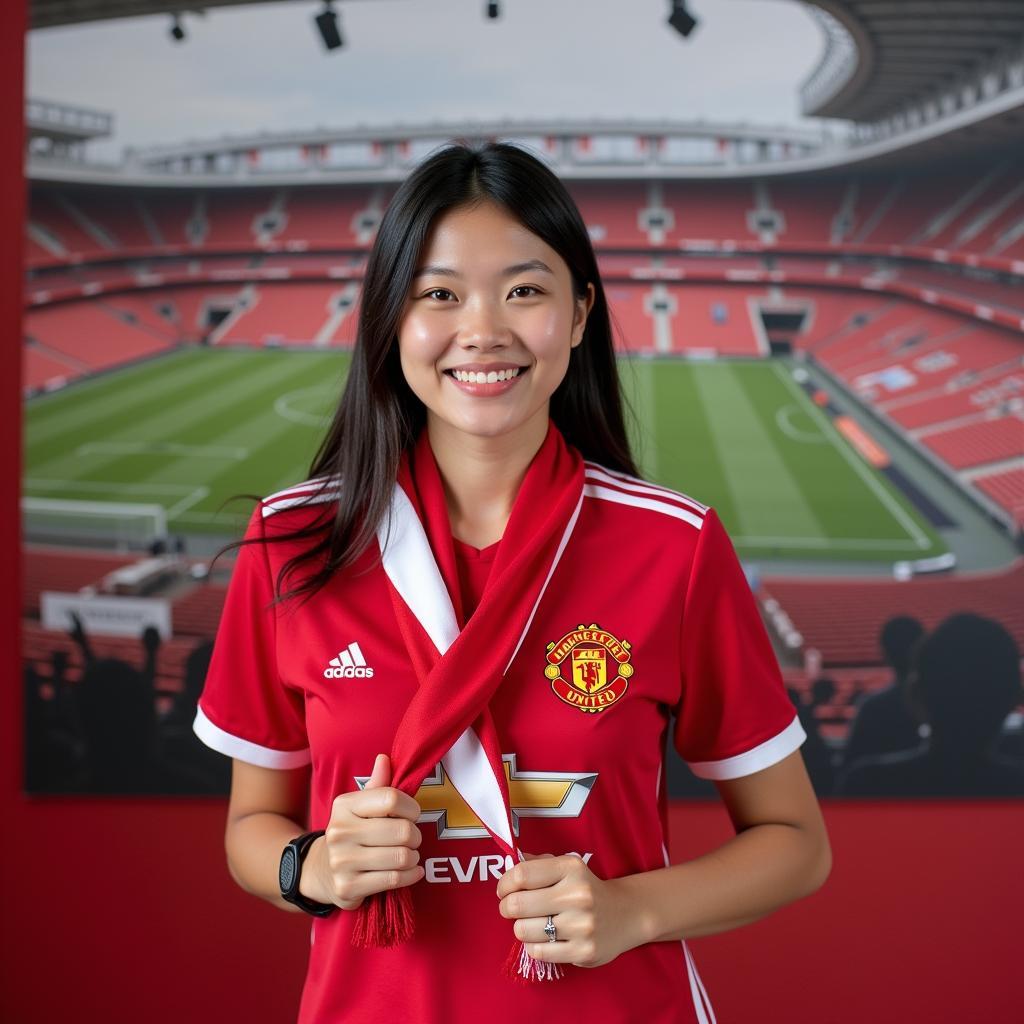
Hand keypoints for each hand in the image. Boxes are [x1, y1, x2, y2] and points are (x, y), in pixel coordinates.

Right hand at [300, 753, 423, 909]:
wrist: (320, 869)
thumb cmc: (352, 831)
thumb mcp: (360, 806)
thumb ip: (377, 784)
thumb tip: (384, 759)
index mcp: (344, 805)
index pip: (392, 799)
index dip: (412, 807)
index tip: (413, 814)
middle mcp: (340, 831)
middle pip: (402, 830)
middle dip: (415, 836)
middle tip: (411, 839)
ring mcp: (342, 862)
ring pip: (401, 857)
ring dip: (413, 857)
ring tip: (409, 855)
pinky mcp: (348, 888)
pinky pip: (394, 879)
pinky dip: (410, 875)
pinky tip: (410, 871)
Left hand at [495, 851, 644, 968]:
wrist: (626, 914)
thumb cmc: (586, 888)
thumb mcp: (567, 867)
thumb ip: (538, 864)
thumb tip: (508, 867)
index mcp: (571, 868)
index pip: (522, 874)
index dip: (504, 883)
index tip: (503, 890)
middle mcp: (578, 895)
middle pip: (517, 904)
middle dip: (507, 908)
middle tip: (511, 909)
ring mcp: (582, 925)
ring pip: (524, 931)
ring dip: (521, 928)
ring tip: (531, 924)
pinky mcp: (584, 951)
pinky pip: (538, 952)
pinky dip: (533, 946)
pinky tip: (543, 938)